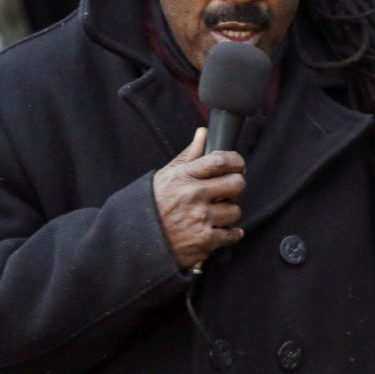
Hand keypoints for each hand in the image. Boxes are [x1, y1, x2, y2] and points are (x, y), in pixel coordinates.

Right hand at [152, 127, 245, 268]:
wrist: (136, 239)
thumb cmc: (155, 203)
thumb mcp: (167, 175)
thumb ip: (190, 155)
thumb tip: (204, 133)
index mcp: (184, 176)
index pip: (221, 161)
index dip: (236, 161)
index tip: (238, 165)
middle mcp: (193, 195)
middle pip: (237, 184)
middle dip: (236, 187)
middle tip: (228, 191)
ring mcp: (200, 219)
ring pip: (236, 210)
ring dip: (229, 213)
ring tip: (215, 214)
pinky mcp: (204, 240)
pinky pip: (232, 234)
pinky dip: (229, 234)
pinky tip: (220, 230)